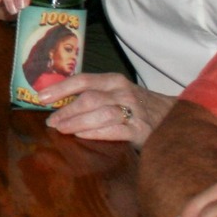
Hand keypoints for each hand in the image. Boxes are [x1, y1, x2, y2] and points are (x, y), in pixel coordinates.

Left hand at [43, 76, 169, 146]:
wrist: (175, 117)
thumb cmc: (139, 107)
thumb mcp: (119, 93)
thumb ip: (95, 95)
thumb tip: (60, 105)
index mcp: (114, 81)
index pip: (83, 80)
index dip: (60, 88)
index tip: (41, 97)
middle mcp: (123, 92)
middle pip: (89, 98)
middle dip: (66, 110)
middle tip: (51, 122)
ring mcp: (134, 110)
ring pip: (100, 113)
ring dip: (77, 122)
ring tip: (62, 129)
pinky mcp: (141, 130)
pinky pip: (114, 130)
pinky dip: (95, 133)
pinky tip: (82, 136)